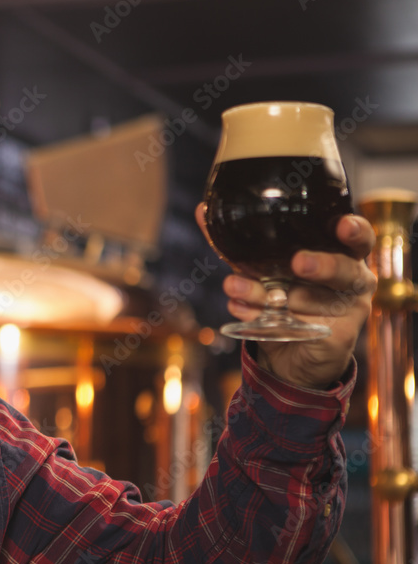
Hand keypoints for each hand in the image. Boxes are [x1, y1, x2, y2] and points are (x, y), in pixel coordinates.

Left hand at [196, 203, 376, 388]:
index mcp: (340, 253)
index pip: (359, 238)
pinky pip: (297, 326)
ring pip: (308, 298)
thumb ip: (236, 241)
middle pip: (344, 269)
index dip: (355, 231)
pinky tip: (239, 309)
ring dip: (267, 293)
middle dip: (321, 265)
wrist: (288, 353)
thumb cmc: (281, 296)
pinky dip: (262, 317)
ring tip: (234, 287)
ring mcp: (346, 310)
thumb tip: (202, 210)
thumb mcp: (259, 266)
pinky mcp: (334, 338)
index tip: (342, 225)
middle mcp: (351, 279)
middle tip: (298, 263)